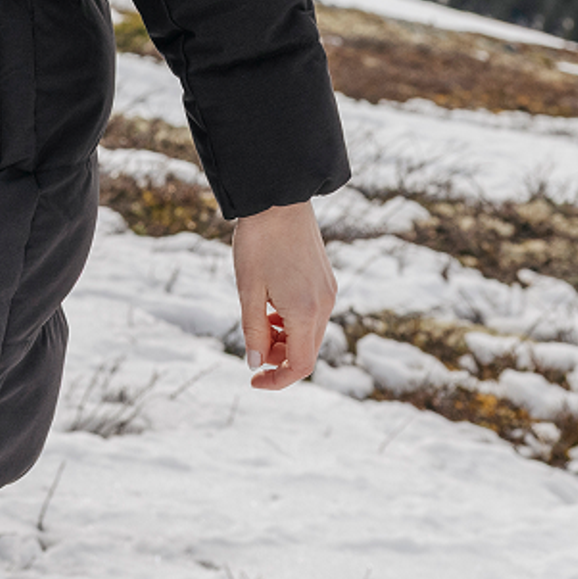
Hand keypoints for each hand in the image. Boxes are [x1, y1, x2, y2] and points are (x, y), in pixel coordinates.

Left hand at [231, 200, 336, 390]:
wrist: (278, 199)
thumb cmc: (259, 242)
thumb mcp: (249, 290)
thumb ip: (253, 330)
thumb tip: (256, 364)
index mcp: (306, 312)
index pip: (300, 366)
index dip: (277, 380)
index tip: (253, 380)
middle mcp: (324, 305)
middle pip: (306, 352)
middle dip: (279, 358)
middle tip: (252, 347)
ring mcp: (328, 291)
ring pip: (310, 333)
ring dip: (285, 339)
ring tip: (258, 322)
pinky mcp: (326, 279)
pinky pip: (313, 313)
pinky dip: (292, 320)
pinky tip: (271, 304)